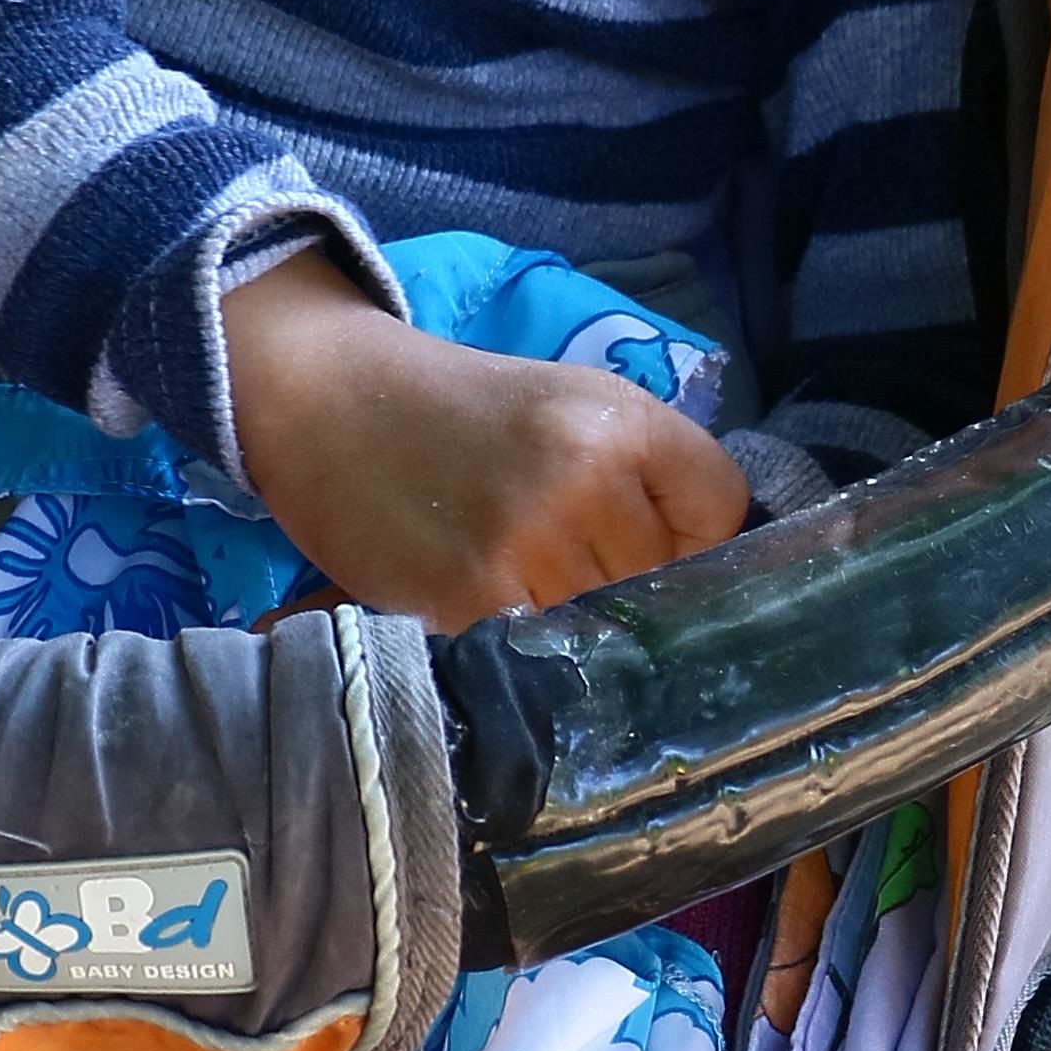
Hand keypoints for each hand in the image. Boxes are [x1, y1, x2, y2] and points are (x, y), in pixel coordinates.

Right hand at [220, 251, 749, 625]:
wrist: (330, 398)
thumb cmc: (459, 408)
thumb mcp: (569, 403)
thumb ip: (644, 475)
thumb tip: (704, 580)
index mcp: (620, 419)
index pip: (720, 509)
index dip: (691, 535)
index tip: (642, 536)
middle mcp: (583, 475)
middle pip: (661, 580)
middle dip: (621, 582)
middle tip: (552, 551)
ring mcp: (526, 541)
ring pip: (602, 626)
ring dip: (567, 620)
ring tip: (509, 572)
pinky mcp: (468, 596)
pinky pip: (535, 651)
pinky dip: (514, 642)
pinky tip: (478, 598)